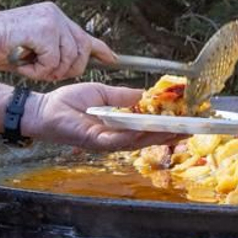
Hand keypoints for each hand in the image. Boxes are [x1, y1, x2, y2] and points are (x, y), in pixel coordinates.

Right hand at [0, 2, 115, 81]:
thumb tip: (70, 64)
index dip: (100, 49)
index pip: (83, 34)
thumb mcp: (32, 46)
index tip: (113, 59)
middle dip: (67, 69)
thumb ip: (52, 50)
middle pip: (80, 51)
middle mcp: (56, 15)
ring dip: (48, 71)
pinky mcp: (46, 31)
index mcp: (53, 16)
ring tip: (28, 65)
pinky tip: (23, 63)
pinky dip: (38, 71)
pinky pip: (53, 62)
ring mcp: (52, 21)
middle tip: (44, 72)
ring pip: (67, 59)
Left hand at [21, 82, 182, 151]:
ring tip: (178, 130)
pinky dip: (135, 135)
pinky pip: (120, 139)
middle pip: (148, 139)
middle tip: (191, 129)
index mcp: (118, 127)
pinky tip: (150, 130)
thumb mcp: (102, 95)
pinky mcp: (96, 141)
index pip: (146, 129)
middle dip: (170, 134)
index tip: (186, 120)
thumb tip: (145, 95)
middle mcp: (115, 139)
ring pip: (138, 141)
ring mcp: (106, 142)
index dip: (166, 126)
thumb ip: (123, 97)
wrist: (45, 110)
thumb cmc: (69, 102)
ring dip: (158, 136)